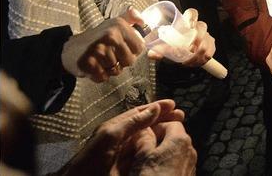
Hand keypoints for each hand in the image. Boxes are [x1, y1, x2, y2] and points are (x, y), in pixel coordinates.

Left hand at [60, 99, 185, 175]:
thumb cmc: (90, 160)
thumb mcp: (110, 136)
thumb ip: (132, 122)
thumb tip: (154, 108)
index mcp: (116, 128)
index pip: (139, 113)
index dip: (156, 108)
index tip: (173, 104)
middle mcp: (122, 139)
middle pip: (146, 125)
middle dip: (164, 118)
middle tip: (181, 115)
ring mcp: (126, 155)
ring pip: (149, 140)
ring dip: (163, 134)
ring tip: (179, 129)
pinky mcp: (130, 168)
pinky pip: (146, 156)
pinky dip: (158, 151)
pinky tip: (167, 150)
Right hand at [61, 7, 145, 81]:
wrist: (72, 49)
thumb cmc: (98, 38)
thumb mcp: (115, 23)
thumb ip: (131, 18)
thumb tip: (143, 20)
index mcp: (119, 25)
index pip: (139, 48)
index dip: (132, 52)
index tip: (122, 49)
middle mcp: (110, 35)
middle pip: (129, 61)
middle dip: (121, 62)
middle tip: (110, 55)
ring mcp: (98, 49)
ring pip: (116, 70)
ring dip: (109, 69)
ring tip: (101, 60)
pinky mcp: (88, 62)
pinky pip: (103, 77)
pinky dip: (99, 75)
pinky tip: (94, 66)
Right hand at [126, 121, 196, 175]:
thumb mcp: (142, 155)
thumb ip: (144, 137)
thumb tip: (144, 129)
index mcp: (180, 140)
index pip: (169, 122)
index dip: (155, 126)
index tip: (142, 133)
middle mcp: (190, 151)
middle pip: (173, 137)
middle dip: (157, 141)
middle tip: (141, 149)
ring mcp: (190, 166)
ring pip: (174, 153)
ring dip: (161, 155)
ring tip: (145, 164)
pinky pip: (176, 166)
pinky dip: (166, 166)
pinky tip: (154, 174)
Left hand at [146, 8, 215, 66]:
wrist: (183, 53)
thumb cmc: (174, 46)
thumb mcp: (166, 47)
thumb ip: (158, 50)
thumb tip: (152, 54)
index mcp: (186, 23)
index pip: (192, 13)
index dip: (192, 17)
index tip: (189, 26)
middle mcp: (197, 27)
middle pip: (202, 26)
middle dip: (197, 39)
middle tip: (189, 49)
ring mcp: (206, 36)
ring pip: (207, 41)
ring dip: (198, 54)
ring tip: (189, 61)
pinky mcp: (210, 45)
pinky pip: (210, 52)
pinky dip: (202, 60)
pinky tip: (195, 63)